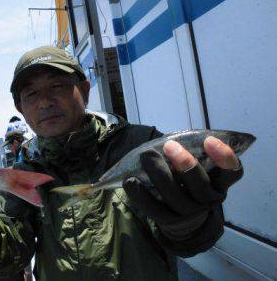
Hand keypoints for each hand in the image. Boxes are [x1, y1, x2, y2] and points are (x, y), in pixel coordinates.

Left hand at [123, 136, 242, 254]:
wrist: (184, 221)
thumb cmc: (187, 181)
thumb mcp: (194, 167)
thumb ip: (189, 153)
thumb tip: (167, 140)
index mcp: (219, 183)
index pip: (232, 173)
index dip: (224, 157)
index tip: (209, 140)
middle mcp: (208, 200)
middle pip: (201, 187)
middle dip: (186, 164)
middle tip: (168, 145)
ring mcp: (189, 214)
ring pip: (177, 198)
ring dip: (159, 175)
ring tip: (146, 156)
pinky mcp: (169, 222)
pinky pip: (155, 210)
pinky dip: (141, 195)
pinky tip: (130, 181)